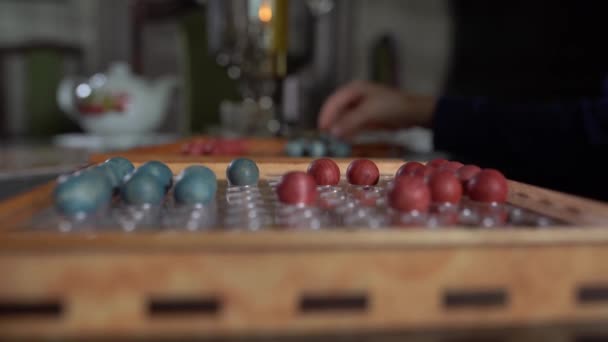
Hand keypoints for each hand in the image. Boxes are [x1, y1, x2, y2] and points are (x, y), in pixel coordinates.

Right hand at [318, 81, 435, 138]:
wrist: (413, 113)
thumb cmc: (391, 107)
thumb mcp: (369, 112)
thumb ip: (350, 121)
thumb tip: (332, 132)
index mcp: (353, 90)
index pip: (333, 102)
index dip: (326, 115)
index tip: (321, 129)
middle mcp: (354, 97)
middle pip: (336, 111)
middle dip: (331, 123)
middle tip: (325, 137)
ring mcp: (360, 108)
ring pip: (343, 119)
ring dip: (338, 129)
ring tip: (333, 141)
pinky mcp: (366, 119)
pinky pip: (351, 126)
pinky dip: (347, 132)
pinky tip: (344, 140)